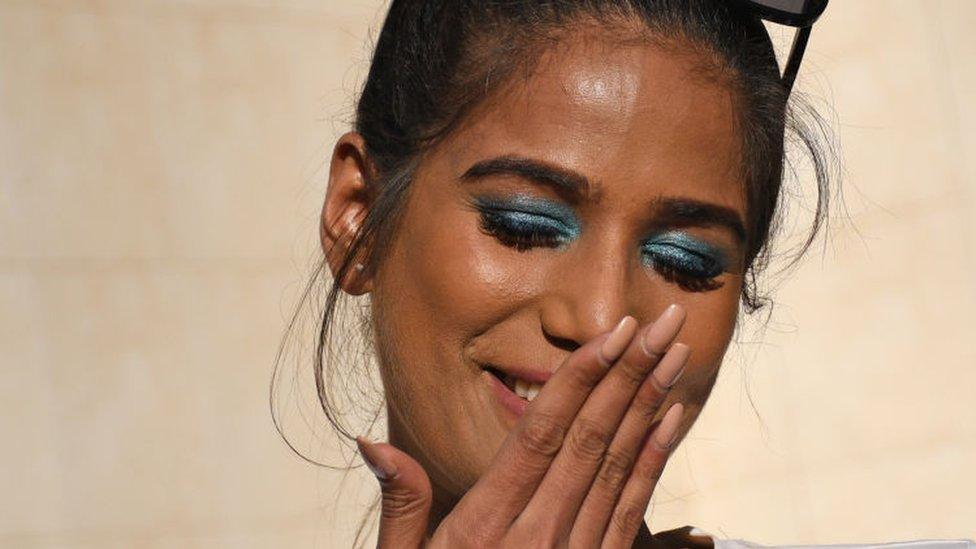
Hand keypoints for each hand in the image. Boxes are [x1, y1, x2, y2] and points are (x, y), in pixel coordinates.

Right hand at [357, 304, 688, 547]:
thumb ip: (401, 506)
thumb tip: (373, 441)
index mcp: (485, 528)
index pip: (543, 436)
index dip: (582, 380)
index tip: (614, 333)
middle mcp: (538, 539)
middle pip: (591, 441)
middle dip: (630, 375)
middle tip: (663, 322)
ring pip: (620, 469)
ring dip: (651, 407)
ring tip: (676, 356)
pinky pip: (632, 509)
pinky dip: (655, 460)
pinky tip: (669, 420)